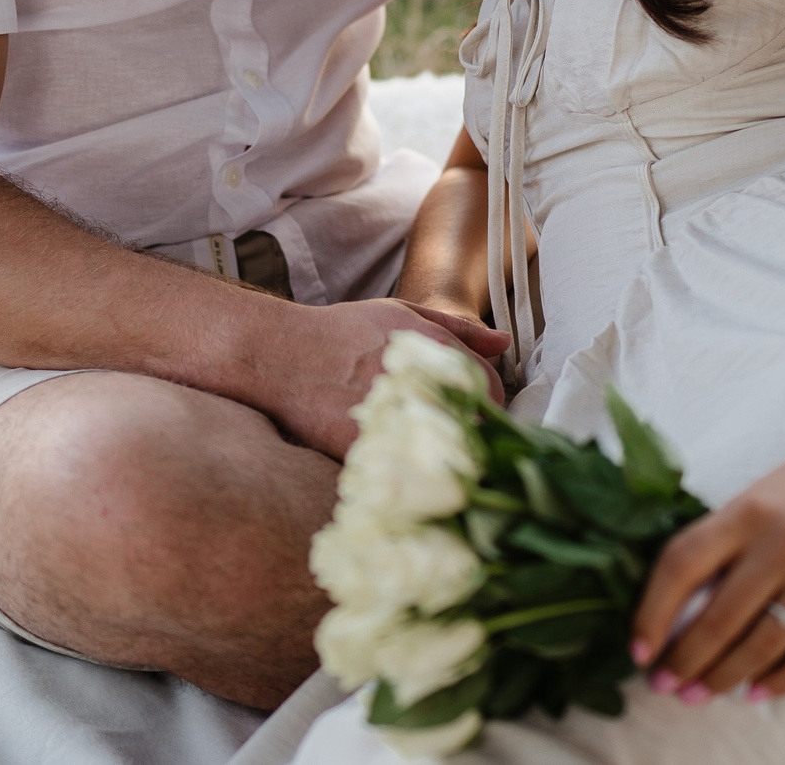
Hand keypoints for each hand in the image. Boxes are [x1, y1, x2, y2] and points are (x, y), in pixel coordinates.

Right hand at [258, 298, 509, 458]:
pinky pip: (411, 470)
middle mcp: (423, 380)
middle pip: (476, 426)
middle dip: (468, 434)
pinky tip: (397, 461)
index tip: (469, 414)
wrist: (280, 353)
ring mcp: (399, 415)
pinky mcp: (373, 447)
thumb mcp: (400, 313)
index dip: (485, 406)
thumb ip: (457, 328)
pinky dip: (410, 471)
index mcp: (436, 347)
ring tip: (424, 452)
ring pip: (448, 453)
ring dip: (443, 456)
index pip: (493, 391)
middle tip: (447, 438)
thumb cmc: (340, 332)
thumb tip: (504, 342)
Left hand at [626, 391, 784, 701]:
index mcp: (744, 512)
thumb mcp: (753, 503)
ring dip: (727, 677)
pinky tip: (757, 692)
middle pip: (720, 616)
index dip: (652, 612)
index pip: (681, 564)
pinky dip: (783, 680)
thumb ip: (720, 550)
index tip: (638, 649)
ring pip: (764, 642)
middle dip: (686, 661)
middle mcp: (783, 540)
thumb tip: (675, 620)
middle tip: (666, 686)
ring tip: (703, 694)